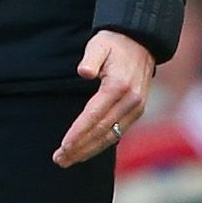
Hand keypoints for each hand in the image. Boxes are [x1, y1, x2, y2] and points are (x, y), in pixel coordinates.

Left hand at [55, 30, 154, 167]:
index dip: (78, 132)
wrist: (141, 42)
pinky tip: (86, 151)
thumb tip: (84, 72)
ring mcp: (136, 108)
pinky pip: (118, 133)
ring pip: (111, 136)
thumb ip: (90, 58)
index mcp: (118, 86)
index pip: (94, 115)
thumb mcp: (99, 44)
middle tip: (59, 160)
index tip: (64, 146)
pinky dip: (102, 144)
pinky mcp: (137, 111)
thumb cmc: (114, 44)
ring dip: (89, 150)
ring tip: (68, 160)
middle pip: (101, 131)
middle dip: (79, 147)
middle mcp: (131, 101)